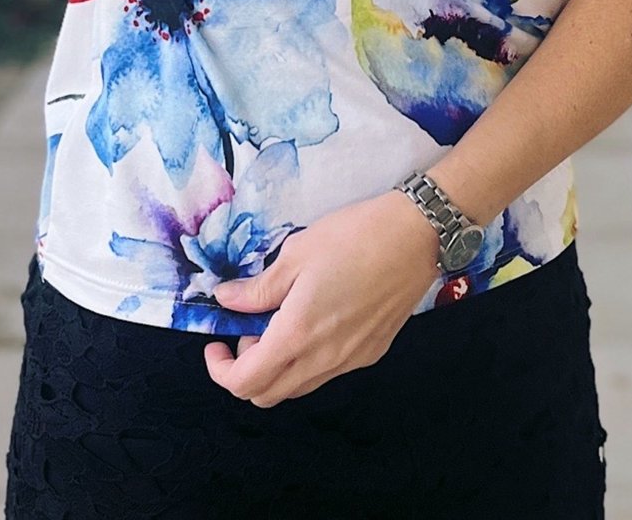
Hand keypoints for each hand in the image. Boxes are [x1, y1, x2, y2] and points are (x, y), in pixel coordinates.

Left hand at [203, 190, 441, 407]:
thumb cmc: (352, 237)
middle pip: (268, 395)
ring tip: (279, 323)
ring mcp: (350, 361)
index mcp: (297, 334)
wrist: (415, 237)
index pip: (245, 382)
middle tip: (247, 331)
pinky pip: (326, 373)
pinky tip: (314, 320)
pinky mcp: (371, 354)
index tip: (217, 342)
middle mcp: (323, 359)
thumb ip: (258, 287)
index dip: (221, 370)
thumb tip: (226, 301)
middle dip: (246, 371)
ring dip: (276, 368)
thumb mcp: (295, 254)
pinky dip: (306, 361)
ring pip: (298, 387)